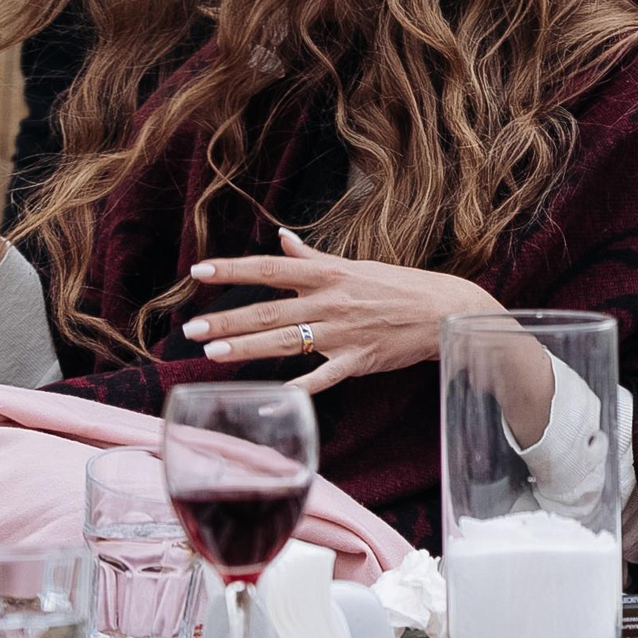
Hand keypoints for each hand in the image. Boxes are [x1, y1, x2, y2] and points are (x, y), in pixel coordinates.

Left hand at [185, 229, 504, 396]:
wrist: (446, 311)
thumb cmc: (401, 286)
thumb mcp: (356, 266)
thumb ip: (312, 258)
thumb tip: (282, 239)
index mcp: (329, 275)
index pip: (270, 269)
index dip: (233, 270)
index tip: (199, 272)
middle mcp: (331, 302)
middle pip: (269, 311)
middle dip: (227, 320)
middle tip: (191, 329)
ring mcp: (344, 333)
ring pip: (286, 342)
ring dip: (247, 348)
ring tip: (211, 353)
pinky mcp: (359, 361)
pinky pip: (323, 377)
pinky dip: (299, 389)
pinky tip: (272, 399)